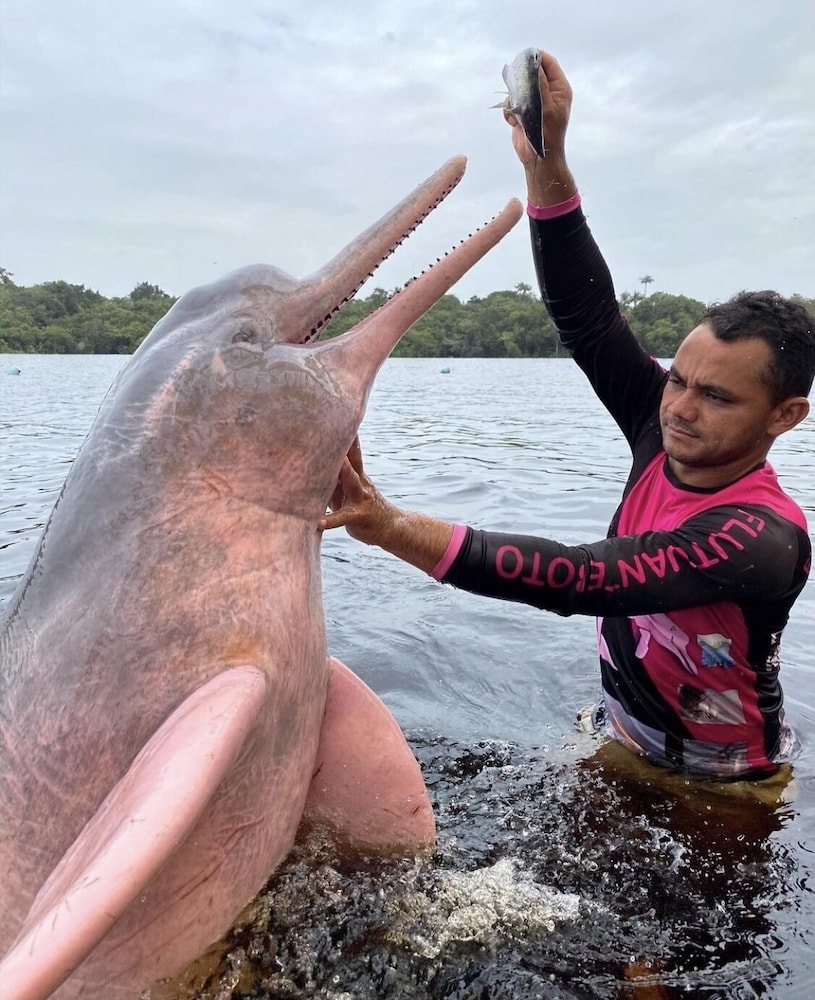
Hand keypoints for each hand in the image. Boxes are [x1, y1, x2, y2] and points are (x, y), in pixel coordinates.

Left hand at [320, 437, 396, 545]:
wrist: (392, 528)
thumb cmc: (363, 510)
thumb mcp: (347, 494)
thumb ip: (331, 481)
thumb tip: (312, 468)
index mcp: (357, 474)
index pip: (351, 451)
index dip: (346, 436)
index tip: (338, 415)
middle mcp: (360, 482)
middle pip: (354, 460)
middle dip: (347, 444)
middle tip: (335, 427)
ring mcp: (360, 498)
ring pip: (352, 482)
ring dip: (344, 472)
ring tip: (335, 464)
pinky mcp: (358, 517)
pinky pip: (342, 518)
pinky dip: (330, 520)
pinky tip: (318, 522)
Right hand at [506, 51, 575, 204]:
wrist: (538, 158)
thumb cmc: (548, 134)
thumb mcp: (546, 107)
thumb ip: (540, 85)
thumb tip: (535, 64)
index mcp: (560, 89)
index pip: (549, 64)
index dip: (538, 57)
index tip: (525, 56)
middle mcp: (548, 93)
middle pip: (532, 73)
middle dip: (522, 79)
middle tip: (515, 82)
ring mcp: (535, 102)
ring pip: (519, 88)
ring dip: (514, 98)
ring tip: (518, 110)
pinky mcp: (523, 112)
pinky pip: (512, 103)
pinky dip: (511, 111)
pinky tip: (515, 122)